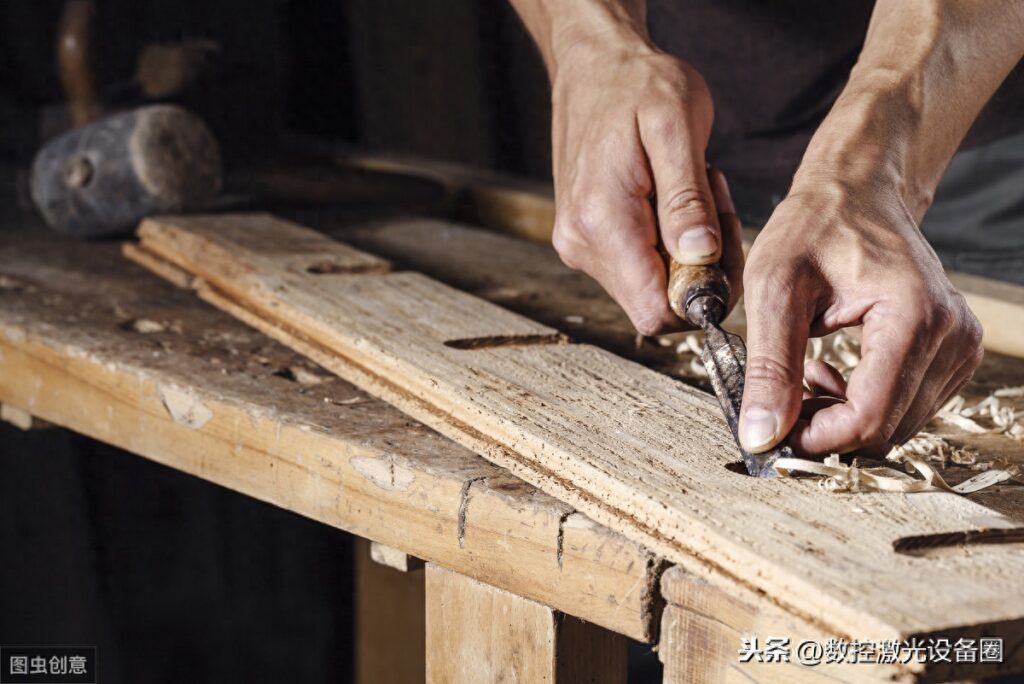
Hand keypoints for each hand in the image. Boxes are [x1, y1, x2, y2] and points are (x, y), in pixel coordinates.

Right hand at [549, 42, 742, 334]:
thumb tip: (701, 258)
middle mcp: (582, 244)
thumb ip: (687, 198)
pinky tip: (675, 198)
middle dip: (702, 270)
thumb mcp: (676, 126)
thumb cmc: (637, 84)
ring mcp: (579, 245)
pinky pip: (637, 266)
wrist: (594, 65)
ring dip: (687, 254)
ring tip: (698, 190)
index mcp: (603, 222)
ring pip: (650, 287)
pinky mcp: (584, 239)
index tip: (725, 250)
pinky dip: (667, 244)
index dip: (702, 298)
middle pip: (657, 304)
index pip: (655, 310)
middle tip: (719, 208)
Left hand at [738, 182, 983, 456]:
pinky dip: (862, 404)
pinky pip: (906, 408)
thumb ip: (769, 367)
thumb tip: (762, 438)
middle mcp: (951, 335)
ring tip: (802, 374)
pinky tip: (829, 371)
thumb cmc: (813, 228)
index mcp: (914, 315)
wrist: (855, 193)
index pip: (869, 417)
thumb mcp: (773, 289)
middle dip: (826, 428)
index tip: (774, 430)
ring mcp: (959, 345)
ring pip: (897, 425)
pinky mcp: (953, 352)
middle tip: (781, 395)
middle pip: (886, 429)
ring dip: (841, 416)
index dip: (817, 438)